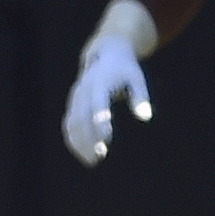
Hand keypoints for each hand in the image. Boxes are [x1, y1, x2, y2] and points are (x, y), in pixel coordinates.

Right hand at [62, 32, 150, 165]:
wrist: (104, 54)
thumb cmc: (125, 70)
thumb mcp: (137, 78)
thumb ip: (140, 97)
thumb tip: (145, 117)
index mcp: (99, 83)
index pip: (97, 105)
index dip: (100, 123)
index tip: (106, 140)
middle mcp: (83, 91)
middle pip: (81, 118)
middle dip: (89, 139)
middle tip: (100, 157)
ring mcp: (74, 98)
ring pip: (71, 124)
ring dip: (79, 143)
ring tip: (92, 161)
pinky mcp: (72, 104)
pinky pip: (69, 124)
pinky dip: (73, 139)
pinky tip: (83, 153)